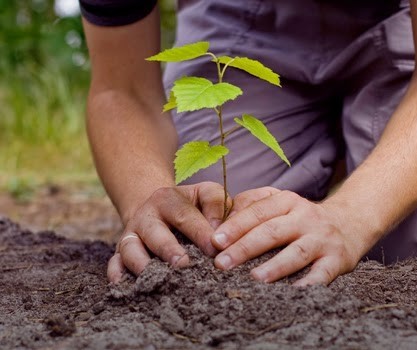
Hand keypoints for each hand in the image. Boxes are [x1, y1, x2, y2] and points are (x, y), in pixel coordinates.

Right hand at [107, 181, 230, 282]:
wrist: (158, 208)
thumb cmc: (190, 205)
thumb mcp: (204, 193)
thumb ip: (216, 205)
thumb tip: (219, 233)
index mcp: (168, 199)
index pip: (184, 215)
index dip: (200, 232)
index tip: (214, 250)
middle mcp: (146, 216)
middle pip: (154, 233)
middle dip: (169, 250)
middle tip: (184, 265)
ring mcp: (131, 234)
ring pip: (130, 248)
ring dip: (142, 264)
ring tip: (159, 280)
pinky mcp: (121, 251)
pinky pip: (114, 263)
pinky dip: (117, 274)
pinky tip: (126, 286)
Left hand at [211, 187, 363, 285]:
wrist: (348, 223)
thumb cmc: (300, 217)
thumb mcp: (279, 202)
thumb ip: (252, 206)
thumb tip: (220, 221)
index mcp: (286, 201)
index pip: (257, 212)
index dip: (235, 226)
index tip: (215, 241)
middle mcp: (305, 217)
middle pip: (272, 231)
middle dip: (245, 248)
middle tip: (222, 263)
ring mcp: (322, 238)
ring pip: (296, 252)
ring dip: (275, 266)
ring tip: (253, 278)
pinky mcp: (337, 259)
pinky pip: (322, 274)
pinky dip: (309, 284)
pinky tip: (292, 293)